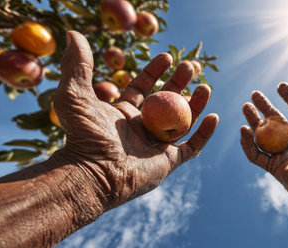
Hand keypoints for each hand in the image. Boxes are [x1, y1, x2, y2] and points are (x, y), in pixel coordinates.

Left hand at [53, 31, 217, 209]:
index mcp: (123, 113)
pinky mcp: (168, 162)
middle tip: (190, 67)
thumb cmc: (83, 136)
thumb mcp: (75, 95)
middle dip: (180, 82)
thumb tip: (74, 35)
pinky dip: (205, 133)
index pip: (144, 88)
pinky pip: (192, 146)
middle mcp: (142, 127)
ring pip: (183, 122)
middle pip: (167, 101)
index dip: (155, 71)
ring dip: (196, 104)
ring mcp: (156, 145)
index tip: (167, 56)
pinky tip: (214, 116)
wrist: (92, 173)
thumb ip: (78, 66)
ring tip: (206, 87)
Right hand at [241, 66, 287, 211]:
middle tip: (253, 95)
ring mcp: (286, 157)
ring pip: (264, 137)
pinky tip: (242, 130)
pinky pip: (257, 156)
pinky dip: (248, 144)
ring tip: (244, 107)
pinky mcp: (277, 170)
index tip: (280, 85)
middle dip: (264, 108)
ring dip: (253, 122)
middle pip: (276, 122)